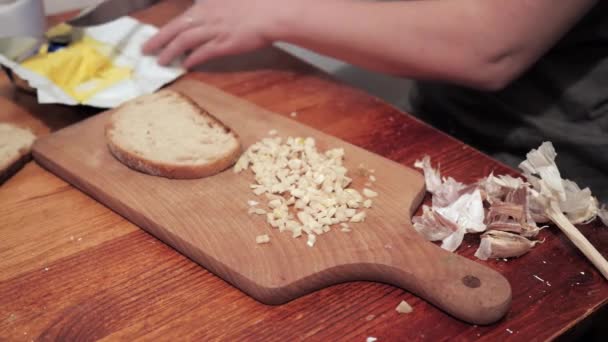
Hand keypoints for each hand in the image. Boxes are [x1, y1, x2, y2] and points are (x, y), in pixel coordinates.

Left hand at [143, 0, 293, 67]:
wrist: (271, 12)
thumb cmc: (255, 3)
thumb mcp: (229, 1)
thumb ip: (215, 6)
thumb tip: (203, 9)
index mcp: (207, 4)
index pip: (182, 16)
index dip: (167, 27)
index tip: (158, 35)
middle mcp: (206, 16)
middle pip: (175, 28)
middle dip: (158, 39)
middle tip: (145, 50)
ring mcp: (214, 30)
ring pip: (184, 41)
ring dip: (170, 52)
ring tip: (161, 61)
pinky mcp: (224, 44)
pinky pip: (203, 53)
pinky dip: (192, 59)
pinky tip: (185, 65)